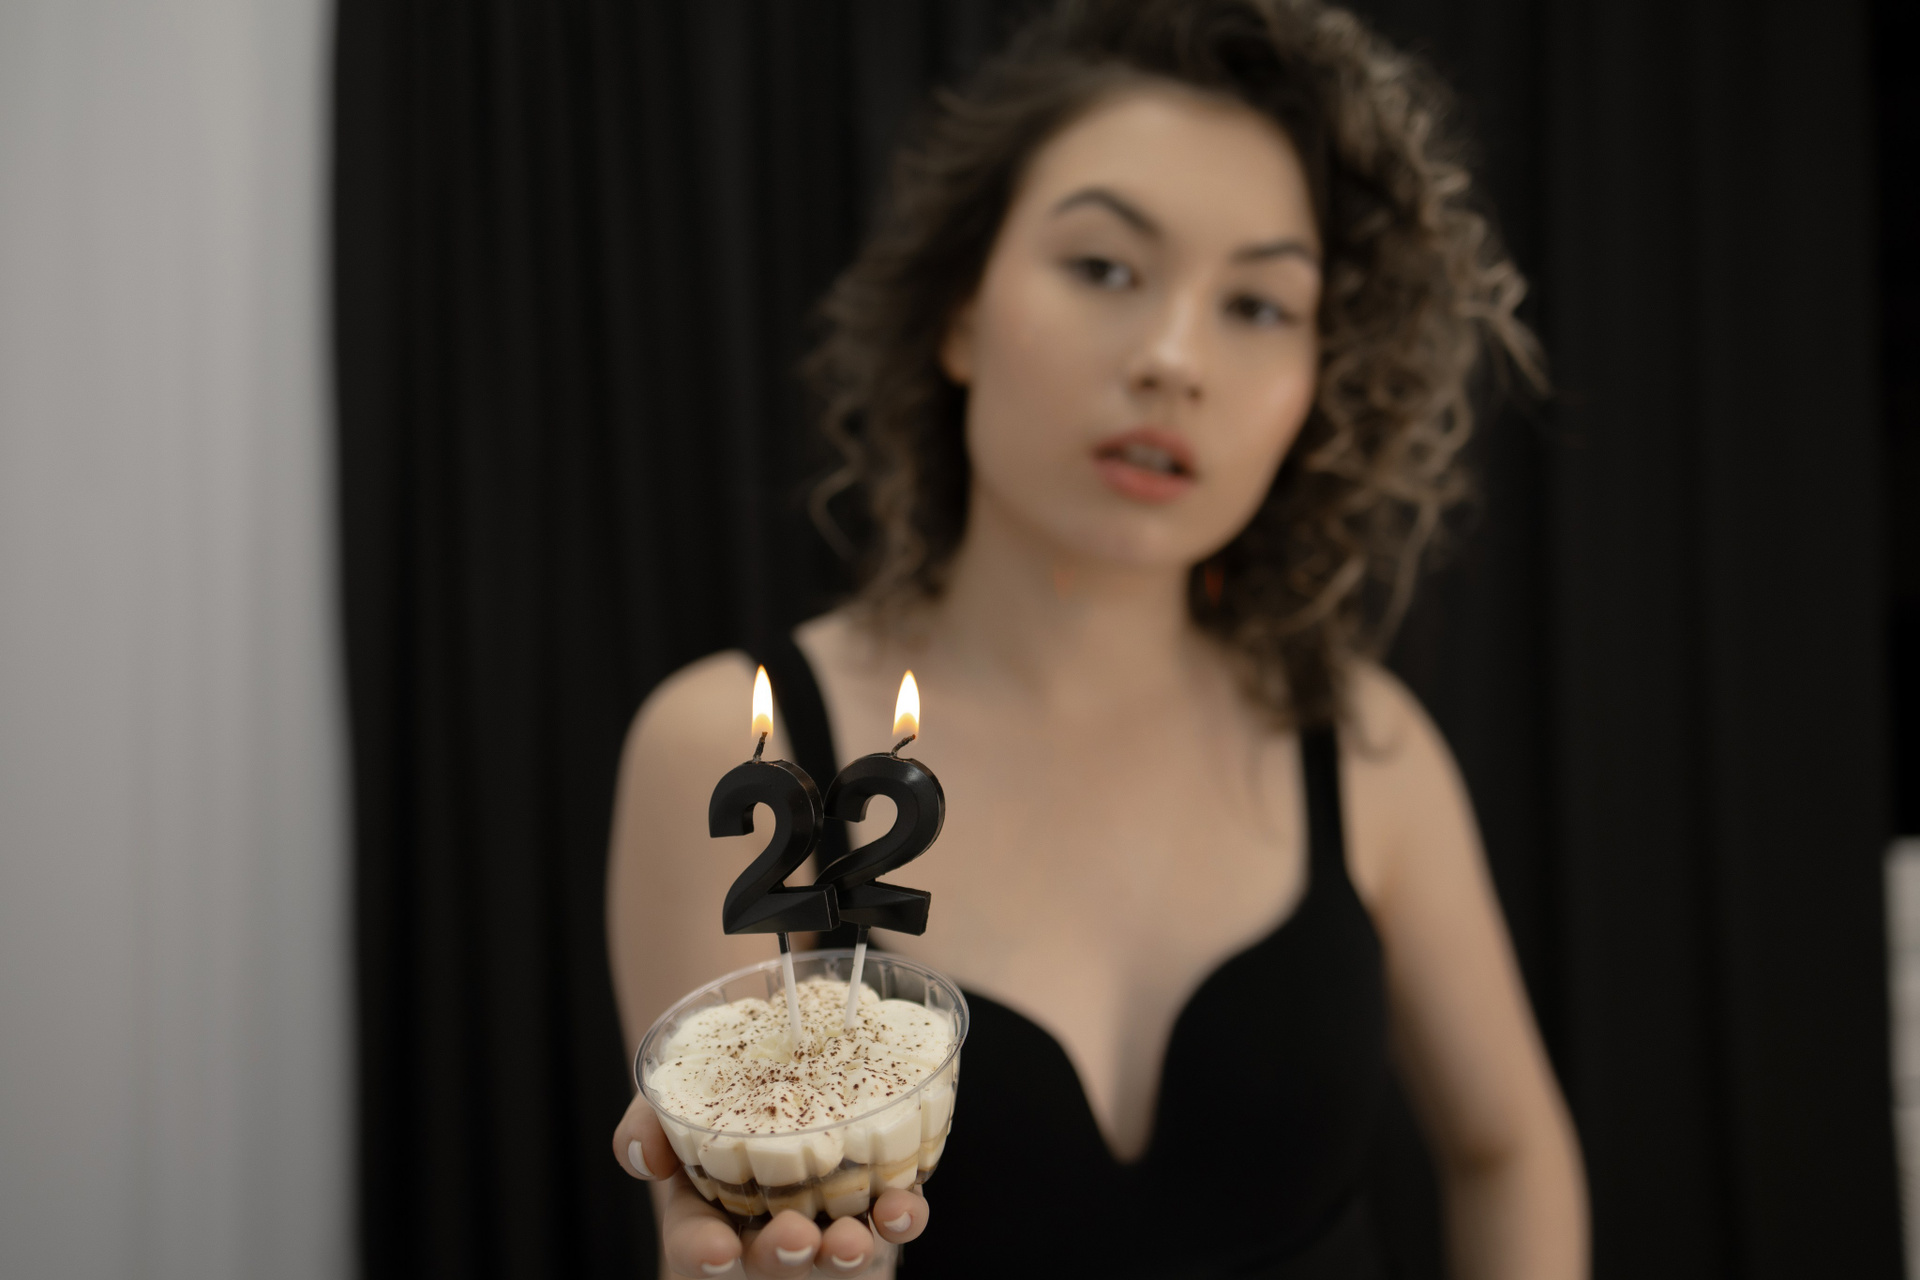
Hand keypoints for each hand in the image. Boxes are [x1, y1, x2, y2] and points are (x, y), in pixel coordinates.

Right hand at [614, 1090, 930, 1277]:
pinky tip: (904, 1207)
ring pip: (836, 1254)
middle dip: (784, 1256)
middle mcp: (769, 1224)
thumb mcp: (676, 1091)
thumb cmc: (725, 1083)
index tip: (715, 1251)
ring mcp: (827, 1216)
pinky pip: (892, 1219)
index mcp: (710, 1208)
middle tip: (795, 1237)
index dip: (703, 1252)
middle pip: (774, 1259)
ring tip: (853, 1240)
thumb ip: (647, 1120)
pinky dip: (901, 1216)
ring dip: (845, 1253)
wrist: (792, 1052)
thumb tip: (642, 1155)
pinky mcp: (877, 1195)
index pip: (697, 1243)